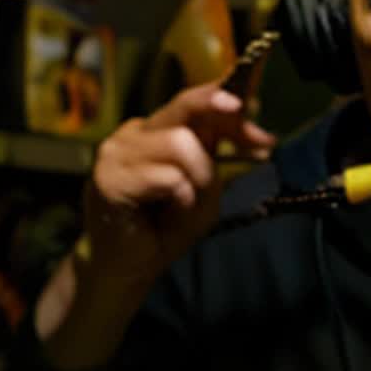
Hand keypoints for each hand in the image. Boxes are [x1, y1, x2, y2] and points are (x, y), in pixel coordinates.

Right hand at [83, 82, 276, 283]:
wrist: (130, 266)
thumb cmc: (166, 228)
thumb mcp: (206, 190)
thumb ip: (222, 159)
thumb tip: (260, 135)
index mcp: (158, 131)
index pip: (195, 104)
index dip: (231, 105)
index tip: (261, 121)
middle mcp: (136, 133)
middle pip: (184, 104)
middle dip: (223, 115)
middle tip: (254, 137)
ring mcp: (118, 151)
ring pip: (180, 141)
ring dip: (200, 175)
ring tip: (190, 201)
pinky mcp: (108, 176)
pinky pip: (167, 175)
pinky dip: (182, 194)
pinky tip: (173, 209)